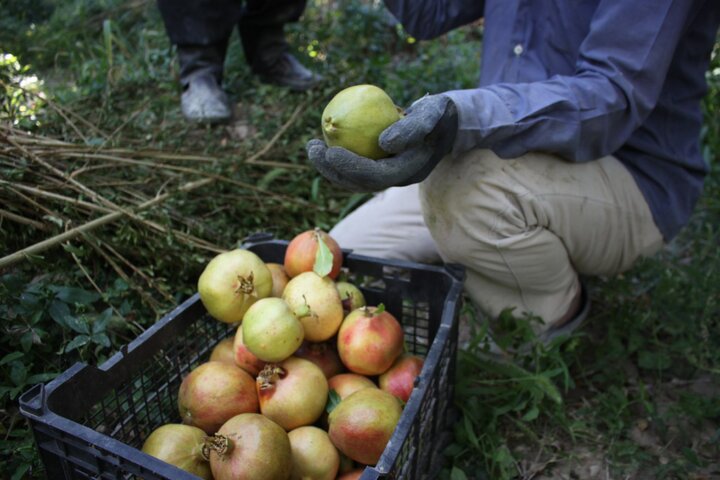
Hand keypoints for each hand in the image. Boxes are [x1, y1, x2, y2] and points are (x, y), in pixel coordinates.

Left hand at [306, 94, 457, 191]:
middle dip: (332, 170)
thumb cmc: (440, 113)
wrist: (450, 122)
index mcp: (410, 171)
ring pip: (356, 179)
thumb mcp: (432, 113)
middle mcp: (399, 178)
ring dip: (331, 167)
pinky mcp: (384, 166)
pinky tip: (325, 141)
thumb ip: (412, 128)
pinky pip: (357, 166)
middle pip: (360, 183)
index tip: (328, 150)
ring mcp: (391, 174)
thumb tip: (383, 143)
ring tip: (312, 147)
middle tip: (312, 148)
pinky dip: (339, 158)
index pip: (374, 176)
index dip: (349, 167)